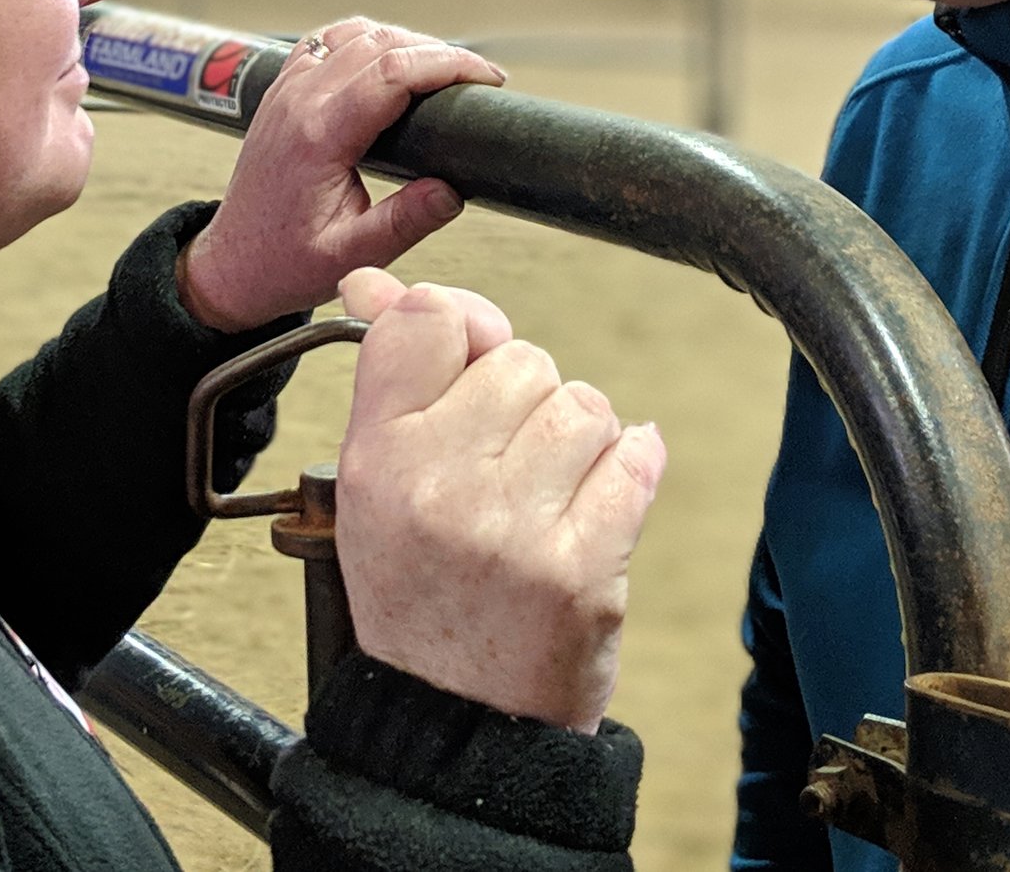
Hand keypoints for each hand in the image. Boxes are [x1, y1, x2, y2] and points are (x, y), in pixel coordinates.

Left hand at [178, 19, 503, 332]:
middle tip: (476, 78)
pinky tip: (390, 60)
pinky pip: (329, 42)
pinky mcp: (284, 91)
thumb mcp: (352, 254)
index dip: (447, 64)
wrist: (232, 263)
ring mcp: (287, 90)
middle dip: (438, 51)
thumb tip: (452, 190)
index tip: (485, 77)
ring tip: (443, 70)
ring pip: (354, 34)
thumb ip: (406, 222)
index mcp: (317, 136)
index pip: (391, 72)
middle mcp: (299, 102)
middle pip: (380, 43)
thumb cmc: (282, 261)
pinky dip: (368, 40)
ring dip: (404, 41)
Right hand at [330, 269, 666, 733]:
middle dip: (525, 402)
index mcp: (376, 458)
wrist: (455, 727)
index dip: (465, 329)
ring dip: (581, 440)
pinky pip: (637, 457)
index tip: (471, 366)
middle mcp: (438, 485)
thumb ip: (392, 379)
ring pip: (585, 404)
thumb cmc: (419, 597)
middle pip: (522, 359)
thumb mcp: (372, 487)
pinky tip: (598, 505)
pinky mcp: (582, 568)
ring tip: (546, 496)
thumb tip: (380, 282)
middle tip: (502, 468)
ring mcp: (513, 528)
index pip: (430, 318)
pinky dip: (631, 470)